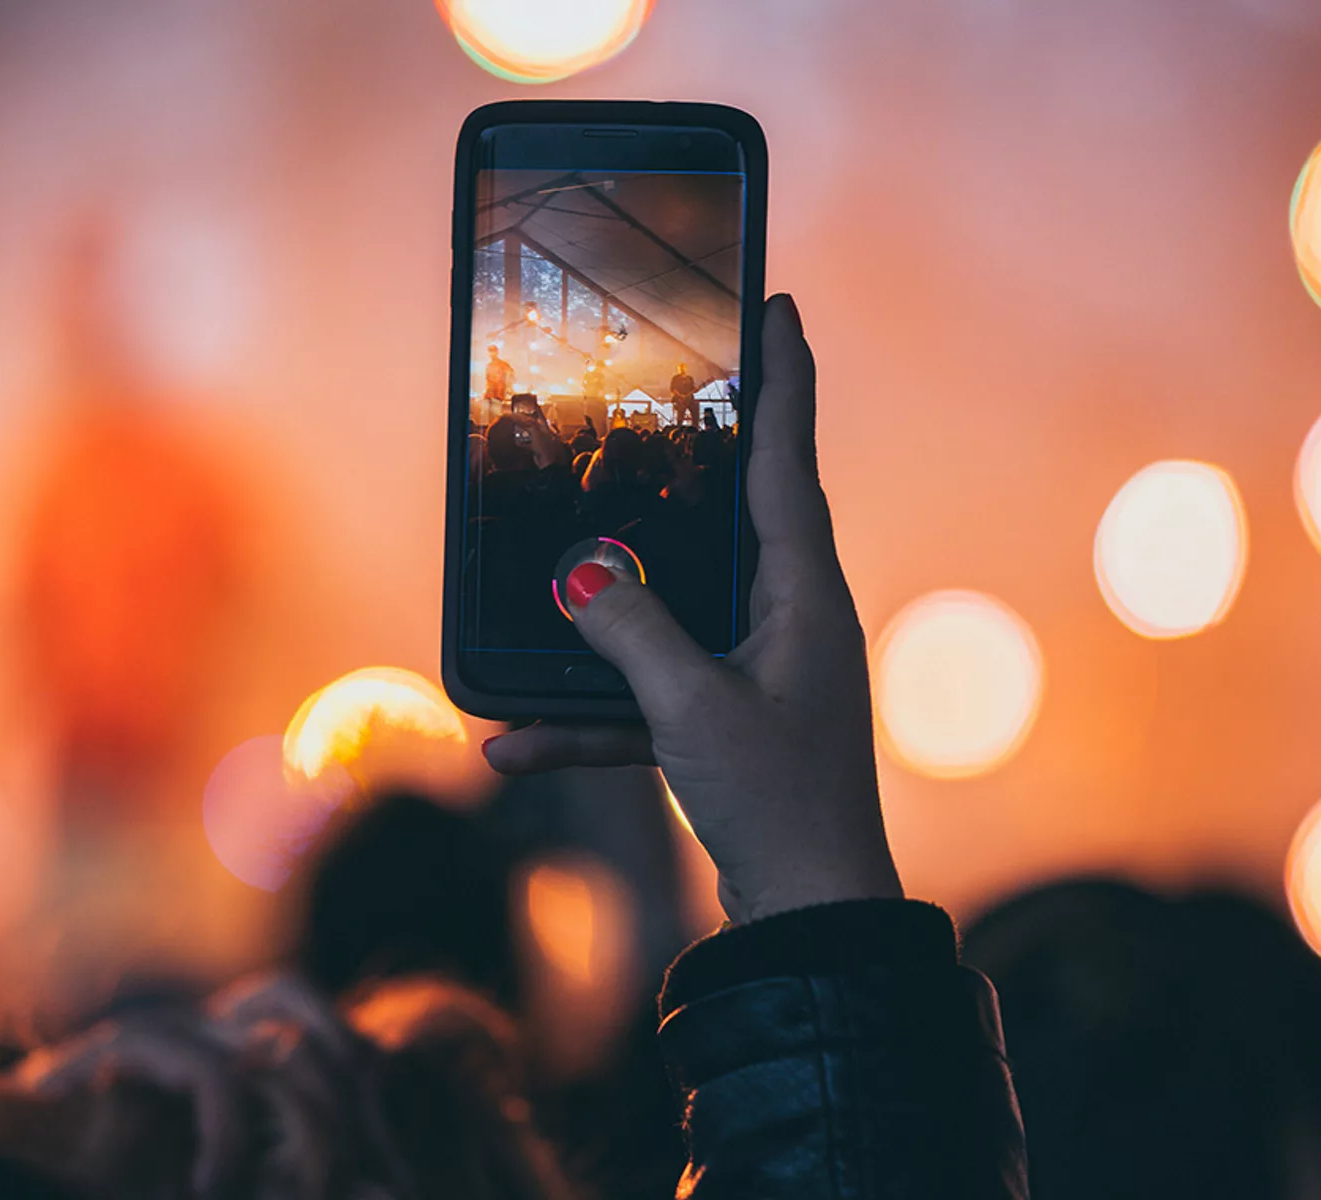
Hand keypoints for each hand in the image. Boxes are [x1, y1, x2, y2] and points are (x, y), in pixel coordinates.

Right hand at [483, 295, 902, 923]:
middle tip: (650, 399)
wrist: (809, 919)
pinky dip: (587, 717)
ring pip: (664, 617)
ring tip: (526, 596)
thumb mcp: (692, 708)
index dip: (782, 379)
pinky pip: (643, 699)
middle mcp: (785, 620)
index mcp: (803, 595)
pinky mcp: (724, 724)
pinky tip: (511, 741)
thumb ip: (629, 632)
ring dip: (594, 625)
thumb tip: (577, 575)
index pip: (788, 461)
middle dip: (679, 472)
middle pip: (725, 521)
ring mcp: (755, 672)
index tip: (778, 305)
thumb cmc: (777, 802)